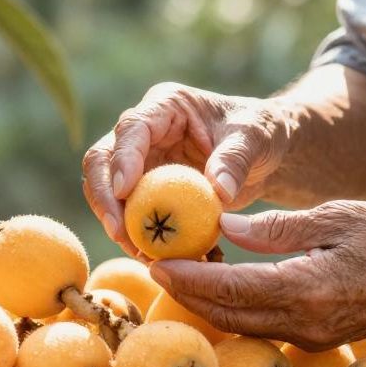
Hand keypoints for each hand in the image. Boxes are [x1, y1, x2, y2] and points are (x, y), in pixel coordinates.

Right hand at [82, 82, 292, 256]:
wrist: (264, 155)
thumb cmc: (260, 133)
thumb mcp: (255, 138)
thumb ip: (236, 159)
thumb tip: (218, 190)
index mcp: (165, 106)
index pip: (131, 128)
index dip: (122, 159)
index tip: (124, 191)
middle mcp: (143, 132)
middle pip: (101, 160)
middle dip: (104, 198)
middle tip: (120, 233)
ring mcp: (140, 162)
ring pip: (107, 193)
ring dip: (118, 225)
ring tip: (144, 255)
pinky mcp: (145, 191)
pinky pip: (131, 216)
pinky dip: (141, 239)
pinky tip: (161, 261)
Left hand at [148, 201, 365, 350]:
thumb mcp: (337, 216)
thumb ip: (278, 226)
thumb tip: (225, 227)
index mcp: (309, 289)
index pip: (232, 289)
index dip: (190, 279)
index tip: (157, 264)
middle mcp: (305, 323)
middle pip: (228, 316)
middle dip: (188, 296)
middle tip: (154, 270)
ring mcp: (310, 336)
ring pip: (241, 326)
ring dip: (207, 305)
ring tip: (177, 277)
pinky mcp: (314, 338)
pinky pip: (261, 328)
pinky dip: (233, 311)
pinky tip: (217, 289)